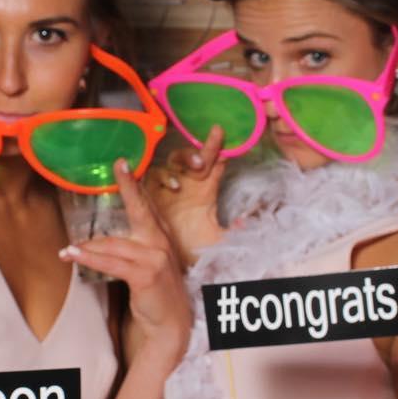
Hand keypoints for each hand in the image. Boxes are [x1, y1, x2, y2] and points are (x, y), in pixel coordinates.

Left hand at [59, 158, 190, 363]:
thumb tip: (105, 239)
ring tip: (67, 249)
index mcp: (161, 238)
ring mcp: (155, 258)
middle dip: (130, 186)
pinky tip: (73, 256)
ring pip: (115, 244)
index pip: (148, 206)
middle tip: (118, 165)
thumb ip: (134, 248)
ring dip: (87, 247)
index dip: (136, 185)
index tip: (124, 164)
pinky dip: (90, 259)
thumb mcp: (149, 266)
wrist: (172, 325)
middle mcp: (160, 244)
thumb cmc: (157, 295)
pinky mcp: (145, 275)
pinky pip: (111, 263)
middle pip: (141, 210)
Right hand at [147, 125, 225, 263]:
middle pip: (195, 157)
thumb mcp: (217, 240)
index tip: (224, 136)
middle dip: (201, 151)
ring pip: (173, 162)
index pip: (216, 165)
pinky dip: (161, 176)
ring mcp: (168, 187)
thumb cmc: (194, 248)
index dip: (220, 150)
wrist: (171, 262)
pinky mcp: (150, 194)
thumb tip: (246, 221)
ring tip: (191, 173)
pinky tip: (171, 185)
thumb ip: (233, 231)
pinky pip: (151, 176)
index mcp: (206, 191)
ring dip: (182, 161)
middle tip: (204, 161)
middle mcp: (188, 184)